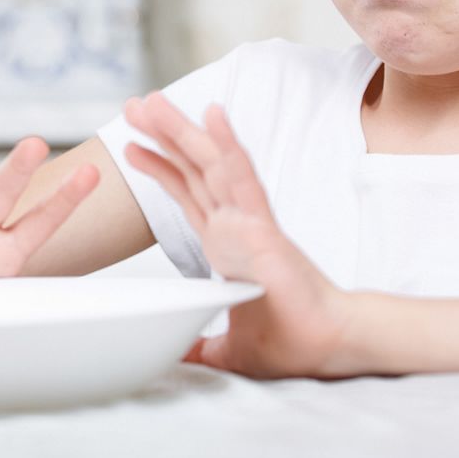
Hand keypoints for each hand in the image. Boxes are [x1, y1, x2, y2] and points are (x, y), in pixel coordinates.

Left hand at [124, 93, 356, 379]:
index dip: (160, 166)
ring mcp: (248, 220)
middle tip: (134, 106)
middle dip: (162, 136)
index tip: (132, 144)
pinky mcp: (264, 226)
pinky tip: (214, 114)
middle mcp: (234, 224)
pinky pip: (243, 178)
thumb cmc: (291, 339)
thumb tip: (182, 355)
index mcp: (226, 244)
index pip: (186, 193)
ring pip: (210, 164)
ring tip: (152, 102)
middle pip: (192, 168)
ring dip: (182, 131)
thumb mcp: (229, 346)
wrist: (326, 346)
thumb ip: (203, 346)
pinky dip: (228, 145)